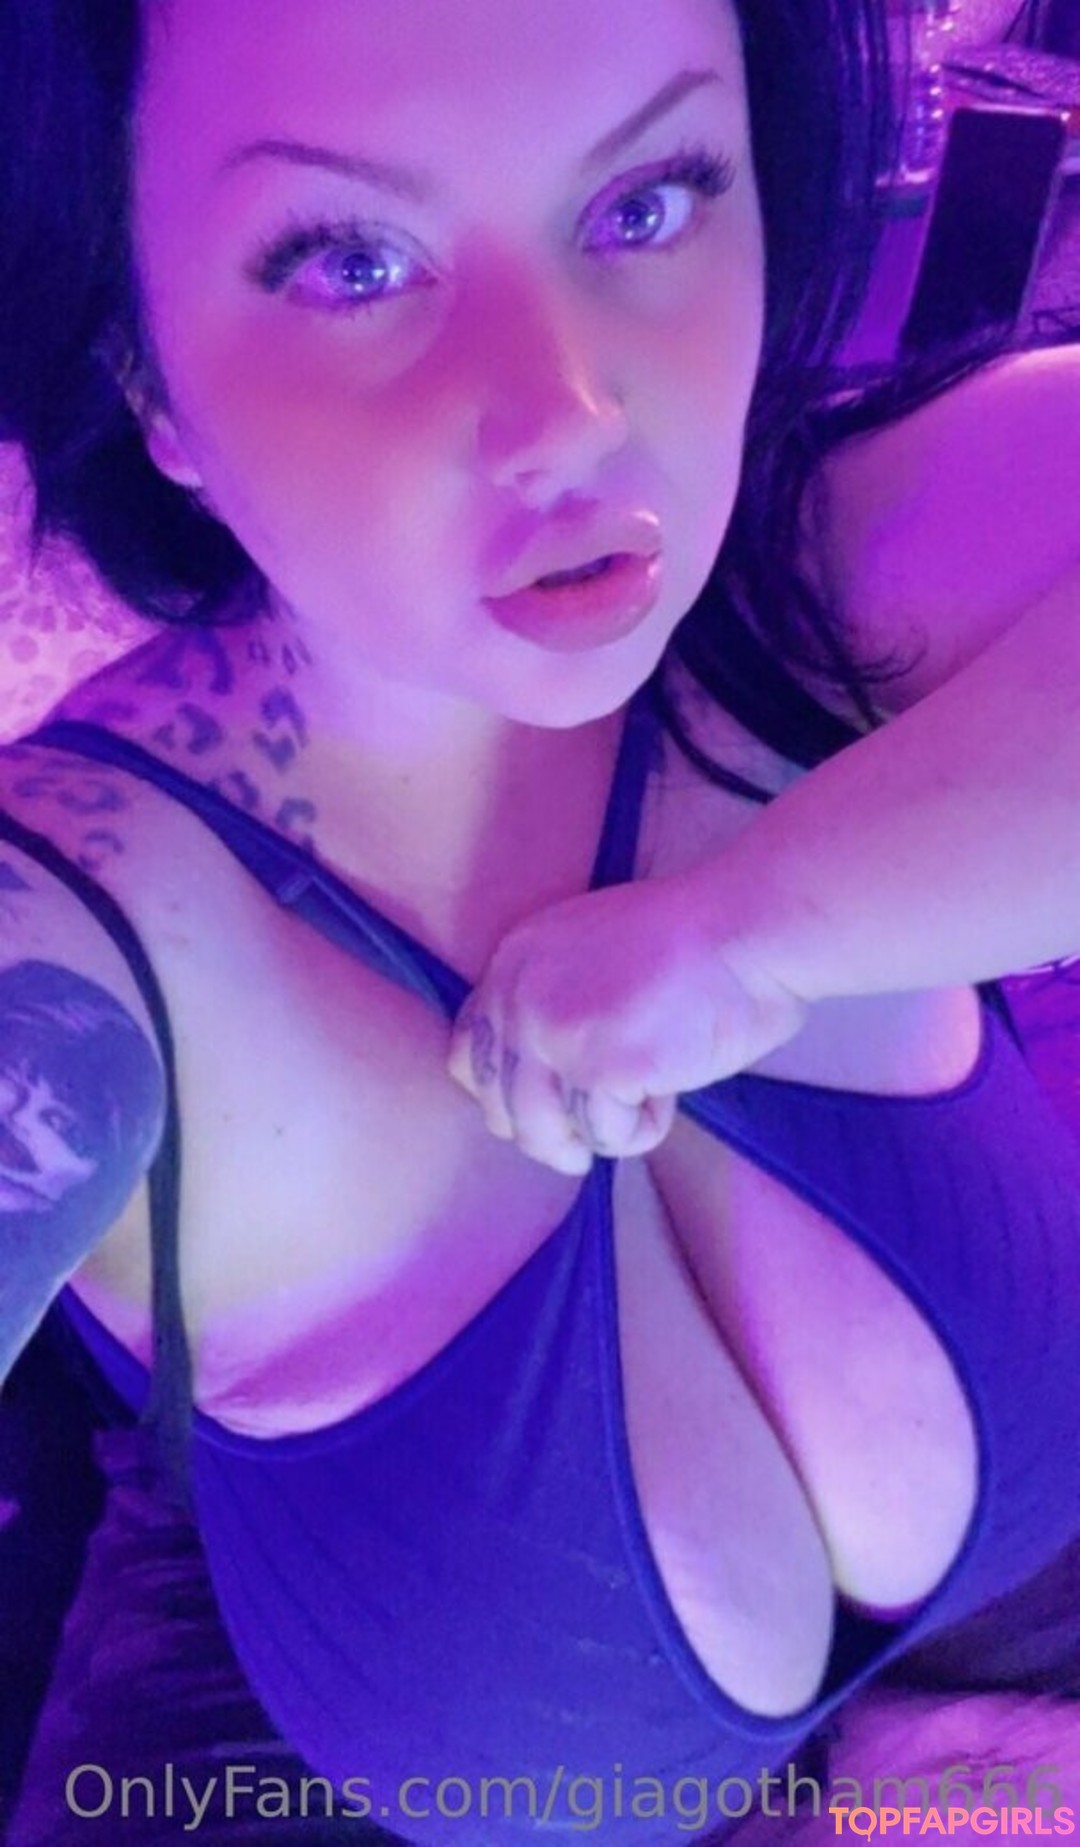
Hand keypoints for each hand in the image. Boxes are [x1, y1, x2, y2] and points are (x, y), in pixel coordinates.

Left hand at [446, 869, 808, 1173]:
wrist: (747, 929)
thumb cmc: (691, 943)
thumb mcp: (588, 953)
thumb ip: (549, 1002)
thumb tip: (538, 1085)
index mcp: (513, 963)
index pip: (470, 1056)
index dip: (503, 1096)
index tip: (545, 1110)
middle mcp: (519, 997)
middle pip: (502, 1108)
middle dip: (548, 1134)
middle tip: (589, 1138)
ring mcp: (556, 1034)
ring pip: (546, 1134)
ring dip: (594, 1136)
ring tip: (641, 1106)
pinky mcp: (601, 1070)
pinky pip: (608, 1136)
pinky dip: (644, 1128)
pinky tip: (672, 1089)